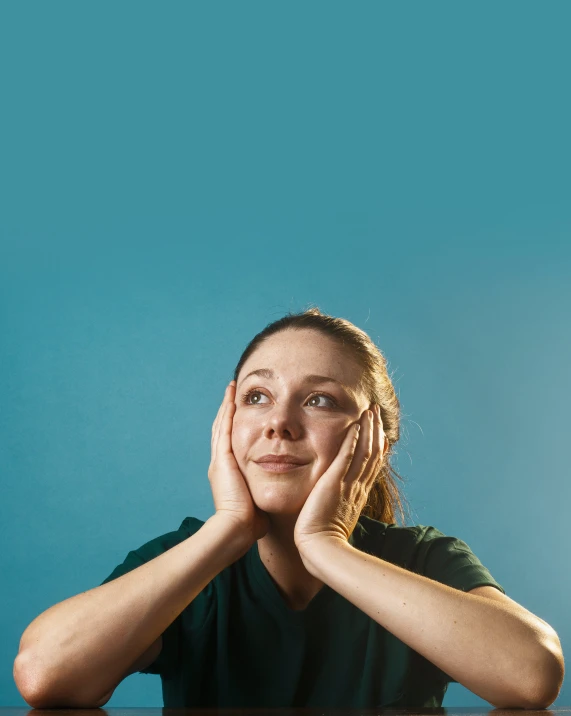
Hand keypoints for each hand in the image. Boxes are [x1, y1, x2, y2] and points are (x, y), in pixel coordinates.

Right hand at [209, 381, 269, 543]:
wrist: (236, 530)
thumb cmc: (250, 524)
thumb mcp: (257, 503)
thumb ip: (265, 496)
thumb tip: (277, 497)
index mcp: (228, 474)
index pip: (231, 443)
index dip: (235, 425)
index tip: (241, 411)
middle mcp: (220, 464)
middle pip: (223, 429)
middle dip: (228, 410)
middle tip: (232, 392)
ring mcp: (219, 461)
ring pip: (222, 425)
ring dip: (226, 406)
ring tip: (231, 389)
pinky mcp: (223, 460)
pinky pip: (225, 430)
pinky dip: (228, 413)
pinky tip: (232, 399)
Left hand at [293, 404, 385, 552]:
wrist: (319, 549)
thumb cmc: (322, 541)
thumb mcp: (335, 520)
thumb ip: (336, 509)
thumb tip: (334, 508)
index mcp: (357, 496)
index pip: (371, 467)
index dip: (378, 448)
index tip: (381, 434)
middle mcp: (357, 487)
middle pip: (373, 454)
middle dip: (376, 432)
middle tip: (377, 413)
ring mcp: (348, 484)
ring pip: (364, 451)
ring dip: (368, 430)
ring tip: (370, 411)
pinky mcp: (335, 482)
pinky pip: (346, 456)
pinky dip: (352, 440)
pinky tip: (355, 425)